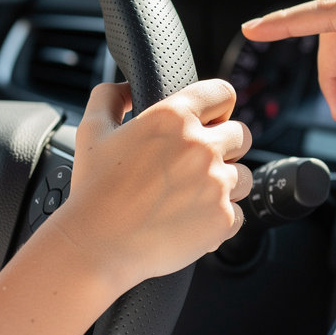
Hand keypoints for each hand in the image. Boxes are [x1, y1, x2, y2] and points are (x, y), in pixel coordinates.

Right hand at [56, 79, 251, 290]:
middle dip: (225, 147)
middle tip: (197, 165)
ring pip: (244, 176)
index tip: (209, 122)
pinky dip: (219, 219)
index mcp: (174, 117)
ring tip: (192, 197)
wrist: (97, 246)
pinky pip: (238, 213)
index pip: (223, 93)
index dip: (218, 107)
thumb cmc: (93, 190)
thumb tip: (128, 88)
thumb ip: (110, 96)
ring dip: (225, 184)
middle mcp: (202, 147)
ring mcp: (216, 184)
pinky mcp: (222, 219)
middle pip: (241, 135)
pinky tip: (191, 221)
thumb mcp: (91, 130)